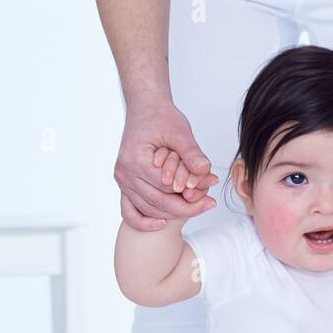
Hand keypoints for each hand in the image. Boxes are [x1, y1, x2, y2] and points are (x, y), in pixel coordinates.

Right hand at [114, 96, 218, 231]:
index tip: (211, 198)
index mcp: (135, 160)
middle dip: (186, 208)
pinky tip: (162, 223)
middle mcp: (124, 173)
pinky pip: (130, 210)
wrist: (145, 109)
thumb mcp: (180, 131)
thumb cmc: (161, 117)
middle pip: (158, 203)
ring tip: (197, 208)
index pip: (167, 189)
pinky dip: (144, 221)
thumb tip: (206, 170)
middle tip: (209, 206)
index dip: (191, 196)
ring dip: (172, 213)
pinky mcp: (124, 184)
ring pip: (148, 209)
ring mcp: (122, 180)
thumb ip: (192, 152)